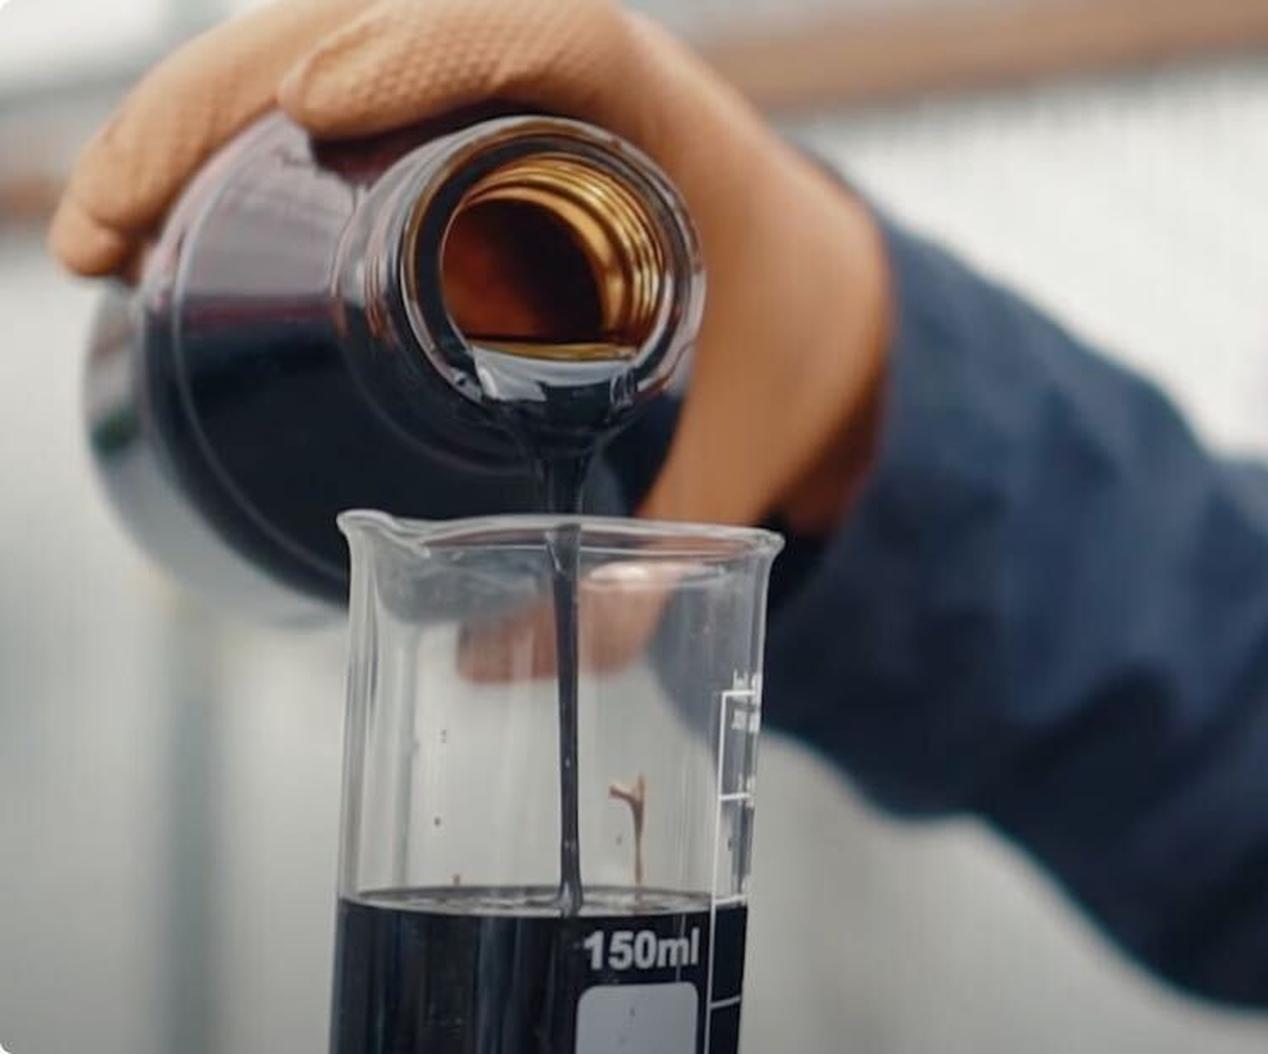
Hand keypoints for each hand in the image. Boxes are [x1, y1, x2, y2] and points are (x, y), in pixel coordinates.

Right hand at [51, 0, 889, 532]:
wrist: (810, 297)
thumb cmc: (785, 345)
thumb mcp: (745, 445)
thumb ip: (660, 556)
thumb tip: (506, 665)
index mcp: (661, 126)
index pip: (547, 38)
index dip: (435, 48)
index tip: (322, 109)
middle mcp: (566, 88)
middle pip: (381, 25)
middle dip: (227, 103)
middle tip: (120, 224)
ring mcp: (495, 98)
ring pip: (325, 50)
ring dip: (197, 125)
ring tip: (105, 236)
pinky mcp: (449, 129)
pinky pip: (329, 106)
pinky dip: (231, 150)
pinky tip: (152, 220)